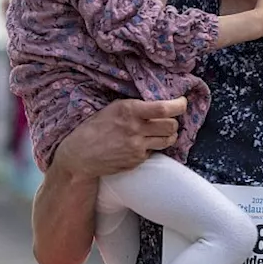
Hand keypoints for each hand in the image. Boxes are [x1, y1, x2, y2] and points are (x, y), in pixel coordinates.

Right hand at [52, 98, 186, 178]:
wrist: (80, 155)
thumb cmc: (95, 127)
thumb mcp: (113, 108)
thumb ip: (136, 107)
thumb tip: (161, 104)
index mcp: (129, 111)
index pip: (164, 109)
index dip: (179, 105)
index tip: (182, 102)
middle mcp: (135, 129)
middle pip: (171, 125)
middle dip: (174, 122)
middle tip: (169, 120)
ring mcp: (137, 147)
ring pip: (168, 140)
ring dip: (169, 135)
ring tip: (160, 132)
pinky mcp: (136, 160)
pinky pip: (154, 152)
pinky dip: (152, 147)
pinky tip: (140, 144)